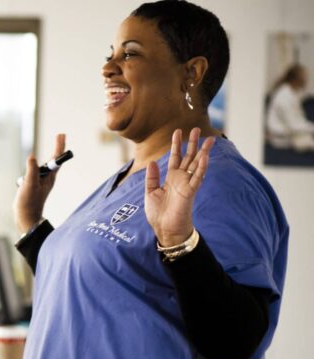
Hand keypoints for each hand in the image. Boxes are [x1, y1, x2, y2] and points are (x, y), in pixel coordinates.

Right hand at [14, 133, 64, 232]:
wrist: (26, 218)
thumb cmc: (28, 203)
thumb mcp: (29, 185)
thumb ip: (31, 170)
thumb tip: (32, 156)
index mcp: (49, 177)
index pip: (56, 159)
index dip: (59, 146)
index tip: (61, 135)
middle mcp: (48, 178)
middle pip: (54, 160)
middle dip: (57, 147)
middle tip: (60, 135)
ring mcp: (42, 182)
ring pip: (48, 165)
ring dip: (52, 154)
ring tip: (57, 144)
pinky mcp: (35, 186)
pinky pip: (39, 171)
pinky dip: (40, 163)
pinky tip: (38, 163)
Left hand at [144, 128, 213, 246]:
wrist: (164, 229)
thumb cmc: (158, 213)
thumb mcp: (150, 192)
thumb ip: (152, 177)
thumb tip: (152, 162)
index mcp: (171, 178)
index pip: (175, 157)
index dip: (176, 144)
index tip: (177, 131)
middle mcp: (181, 179)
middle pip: (189, 157)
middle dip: (193, 143)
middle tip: (196, 129)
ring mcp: (187, 185)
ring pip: (197, 165)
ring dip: (203, 152)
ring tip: (209, 139)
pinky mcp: (190, 192)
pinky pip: (198, 178)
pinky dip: (202, 168)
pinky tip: (205, 157)